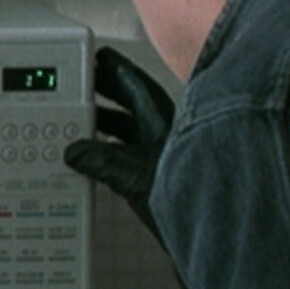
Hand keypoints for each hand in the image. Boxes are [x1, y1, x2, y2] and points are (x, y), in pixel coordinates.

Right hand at [65, 46, 174, 240]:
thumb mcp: (134, 177)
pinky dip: (111, 152)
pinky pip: (129, 155)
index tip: (98, 57)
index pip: (135, 83)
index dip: (115, 68)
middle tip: (86, 84)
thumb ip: (102, 162)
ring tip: (83, 122)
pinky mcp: (162, 179)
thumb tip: (77, 152)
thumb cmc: (192, 199)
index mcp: (164, 121)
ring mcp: (165, 156)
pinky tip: (98, 159)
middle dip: (108, 94)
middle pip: (132, 104)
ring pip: (131, 130)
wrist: (213, 231)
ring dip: (107, 125)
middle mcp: (166, 134)